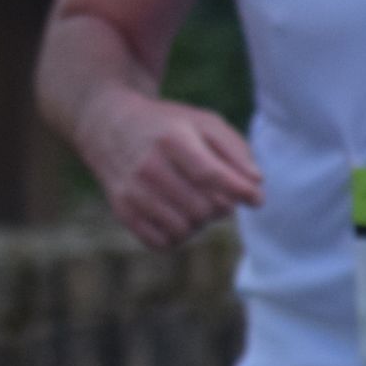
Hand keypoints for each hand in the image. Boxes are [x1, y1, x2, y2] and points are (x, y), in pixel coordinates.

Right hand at [76, 92, 262, 249]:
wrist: (109, 126)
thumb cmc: (169, 127)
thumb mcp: (204, 123)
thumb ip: (236, 150)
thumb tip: (255, 185)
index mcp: (172, 138)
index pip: (211, 175)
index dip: (240, 192)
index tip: (256, 200)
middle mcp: (148, 166)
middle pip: (203, 208)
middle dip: (220, 207)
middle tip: (214, 194)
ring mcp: (133, 191)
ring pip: (185, 229)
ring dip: (198, 222)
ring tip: (194, 203)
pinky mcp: (123, 211)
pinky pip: (162, 243)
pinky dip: (176, 236)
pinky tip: (175, 215)